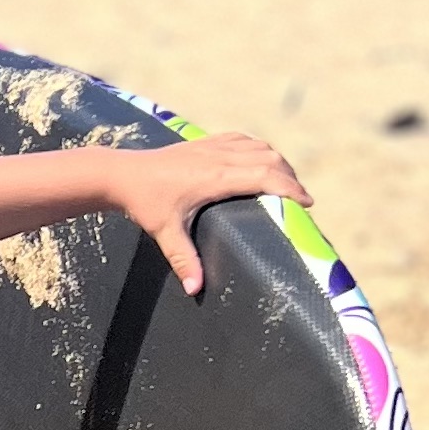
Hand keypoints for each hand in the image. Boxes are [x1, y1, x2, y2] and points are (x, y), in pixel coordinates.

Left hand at [106, 130, 305, 294]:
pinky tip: (262, 163)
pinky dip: (260, 150)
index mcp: (216, 176)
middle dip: (290, 177)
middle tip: (300, 200)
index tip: (307, 203)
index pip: (266, 175)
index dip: (291, 187)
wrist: (121, 174)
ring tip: (286, 184)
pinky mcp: (205, 142)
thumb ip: (184, 260)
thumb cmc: (144, 202)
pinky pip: (244, 140)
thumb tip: (195, 289)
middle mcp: (219, 156)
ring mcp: (212, 146)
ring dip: (278, 162)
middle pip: (270, 158)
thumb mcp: (165, 233)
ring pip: (260, 146)